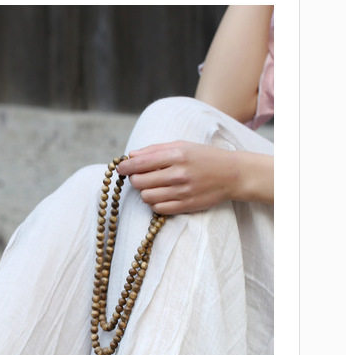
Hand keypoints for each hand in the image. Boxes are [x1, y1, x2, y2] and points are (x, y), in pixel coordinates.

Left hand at [116, 141, 242, 214]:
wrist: (233, 175)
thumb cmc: (205, 157)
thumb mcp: (182, 145)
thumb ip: (155, 150)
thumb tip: (131, 155)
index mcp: (176, 155)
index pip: (140, 163)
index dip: (125, 167)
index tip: (121, 168)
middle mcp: (178, 174)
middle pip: (139, 182)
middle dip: (135, 179)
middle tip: (140, 176)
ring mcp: (182, 192)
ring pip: (146, 197)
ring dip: (145, 192)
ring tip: (153, 186)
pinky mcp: (186, 206)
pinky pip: (158, 208)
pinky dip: (155, 202)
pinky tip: (161, 195)